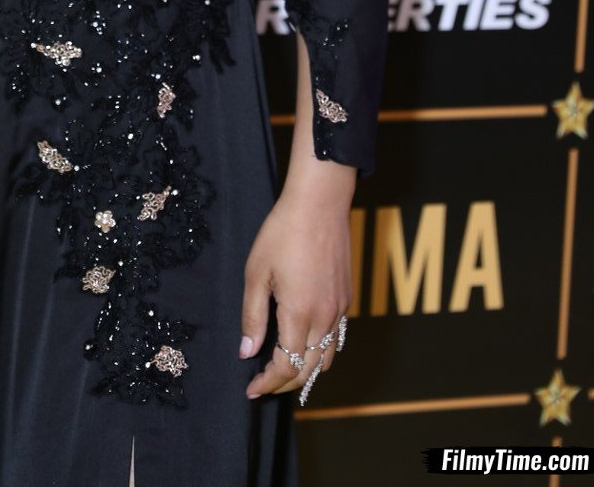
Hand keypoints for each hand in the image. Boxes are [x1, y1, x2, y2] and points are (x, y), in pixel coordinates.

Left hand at [238, 175, 351, 399]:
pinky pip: (336, 338)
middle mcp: (325, 316)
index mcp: (299, 313)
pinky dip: (320, 352)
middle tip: (263, 384)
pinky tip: (304, 343)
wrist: (319, 203)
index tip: (251, 389)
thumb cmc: (283, 232)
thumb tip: (247, 352)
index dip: (268, 383)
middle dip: (285, 384)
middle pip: (309, 370)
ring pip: (326, 357)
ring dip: (306, 371)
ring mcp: (339, 308)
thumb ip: (253, 316)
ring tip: (283, 370)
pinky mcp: (347, 297)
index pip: (287, 367)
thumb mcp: (257, 272)